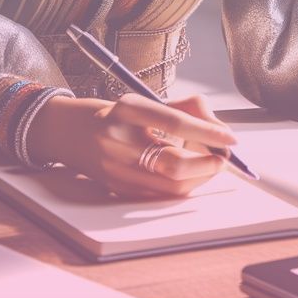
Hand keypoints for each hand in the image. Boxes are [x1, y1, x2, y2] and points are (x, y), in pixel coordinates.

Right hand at [27, 92, 235, 199]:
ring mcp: (116, 169)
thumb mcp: (146, 101)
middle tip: (223, 158)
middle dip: (207, 165)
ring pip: (171, 186)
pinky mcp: (117, 189)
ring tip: (207, 163)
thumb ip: (187, 109)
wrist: (67, 132)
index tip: (230, 138)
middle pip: (173, 164)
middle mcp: (118, 140)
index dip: (207, 132)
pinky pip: (160, 195)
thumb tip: (220, 130)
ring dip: (199, 178)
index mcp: (126, 110)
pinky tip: (188, 173)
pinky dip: (182, 186)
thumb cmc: (115, 115)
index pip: (174, 123)